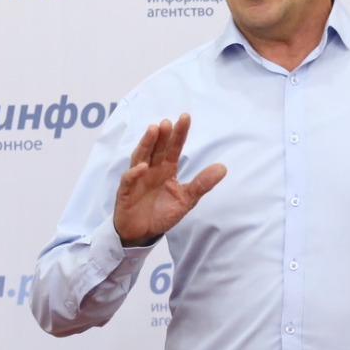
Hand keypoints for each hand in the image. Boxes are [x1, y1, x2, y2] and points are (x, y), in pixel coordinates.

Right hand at [113, 113, 225, 246]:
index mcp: (166, 169)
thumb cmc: (161, 213)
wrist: (142, 233)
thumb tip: (223, 168)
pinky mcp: (126, 192)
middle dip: (161, 135)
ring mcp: (137, 179)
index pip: (173, 148)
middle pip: (156, 149)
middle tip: (167, 122)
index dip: (179, 134)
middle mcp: (151, 170)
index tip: (185, 117)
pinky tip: (143, 167)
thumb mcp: (186, 199)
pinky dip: (135, 173)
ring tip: (153, 130)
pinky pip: (129, 180)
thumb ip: (202, 184)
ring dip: (146, 144)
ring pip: (140, 157)